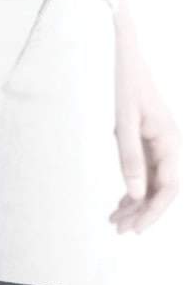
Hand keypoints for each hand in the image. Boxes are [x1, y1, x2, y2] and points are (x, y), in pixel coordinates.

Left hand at [110, 0, 182, 234]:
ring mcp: (159, 143)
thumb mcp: (123, 121)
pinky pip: (145, 172)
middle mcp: (169, 144)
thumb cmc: (124, 83)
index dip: (153, 212)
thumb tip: (135, 195)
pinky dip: (132, 189)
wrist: (126, 53)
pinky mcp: (147, 140)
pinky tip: (119, 203)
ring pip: (152, 182)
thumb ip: (129, 158)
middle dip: (142, 212)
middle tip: (118, 231)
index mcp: (169, 140)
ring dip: (136, 204)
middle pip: (161, 189)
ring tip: (114, 222)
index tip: (135, 230)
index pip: (168, 187)